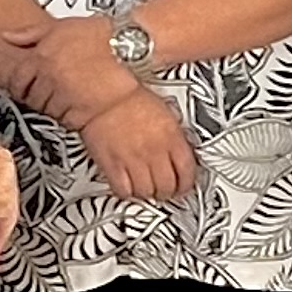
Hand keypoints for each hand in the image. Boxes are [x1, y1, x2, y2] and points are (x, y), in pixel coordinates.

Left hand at [0, 14, 142, 124]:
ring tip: (69, 90)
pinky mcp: (77, 111)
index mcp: (42, 56)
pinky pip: (62, 117)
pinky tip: (78, 99)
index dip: (21, 81)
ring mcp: (63, 94)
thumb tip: (8, 36)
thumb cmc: (106, 38)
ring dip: (52, 102)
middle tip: (50, 86)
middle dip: (36, 92)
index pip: (16, 77)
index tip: (25, 82)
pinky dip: (67, 112)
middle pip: (29, 94)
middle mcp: (49, 76)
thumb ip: (32, 33)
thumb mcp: (64, 26)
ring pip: (44, 107)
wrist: (134, 52)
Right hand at [74, 84, 196, 201]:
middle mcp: (155, 152)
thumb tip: (180, 152)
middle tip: (164, 190)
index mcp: (172, 138)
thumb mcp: (166, 113)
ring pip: (147, 192)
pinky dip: (126, 192)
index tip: (183, 186)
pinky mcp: (113, 166)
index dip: (186, 184)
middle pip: (168, 186)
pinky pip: (124, 191)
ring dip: (147, 193)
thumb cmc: (130, 100)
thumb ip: (175, 137)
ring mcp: (134, 161)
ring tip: (145, 189)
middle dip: (167, 192)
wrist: (103, 97)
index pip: (187, 171)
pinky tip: (127, 186)